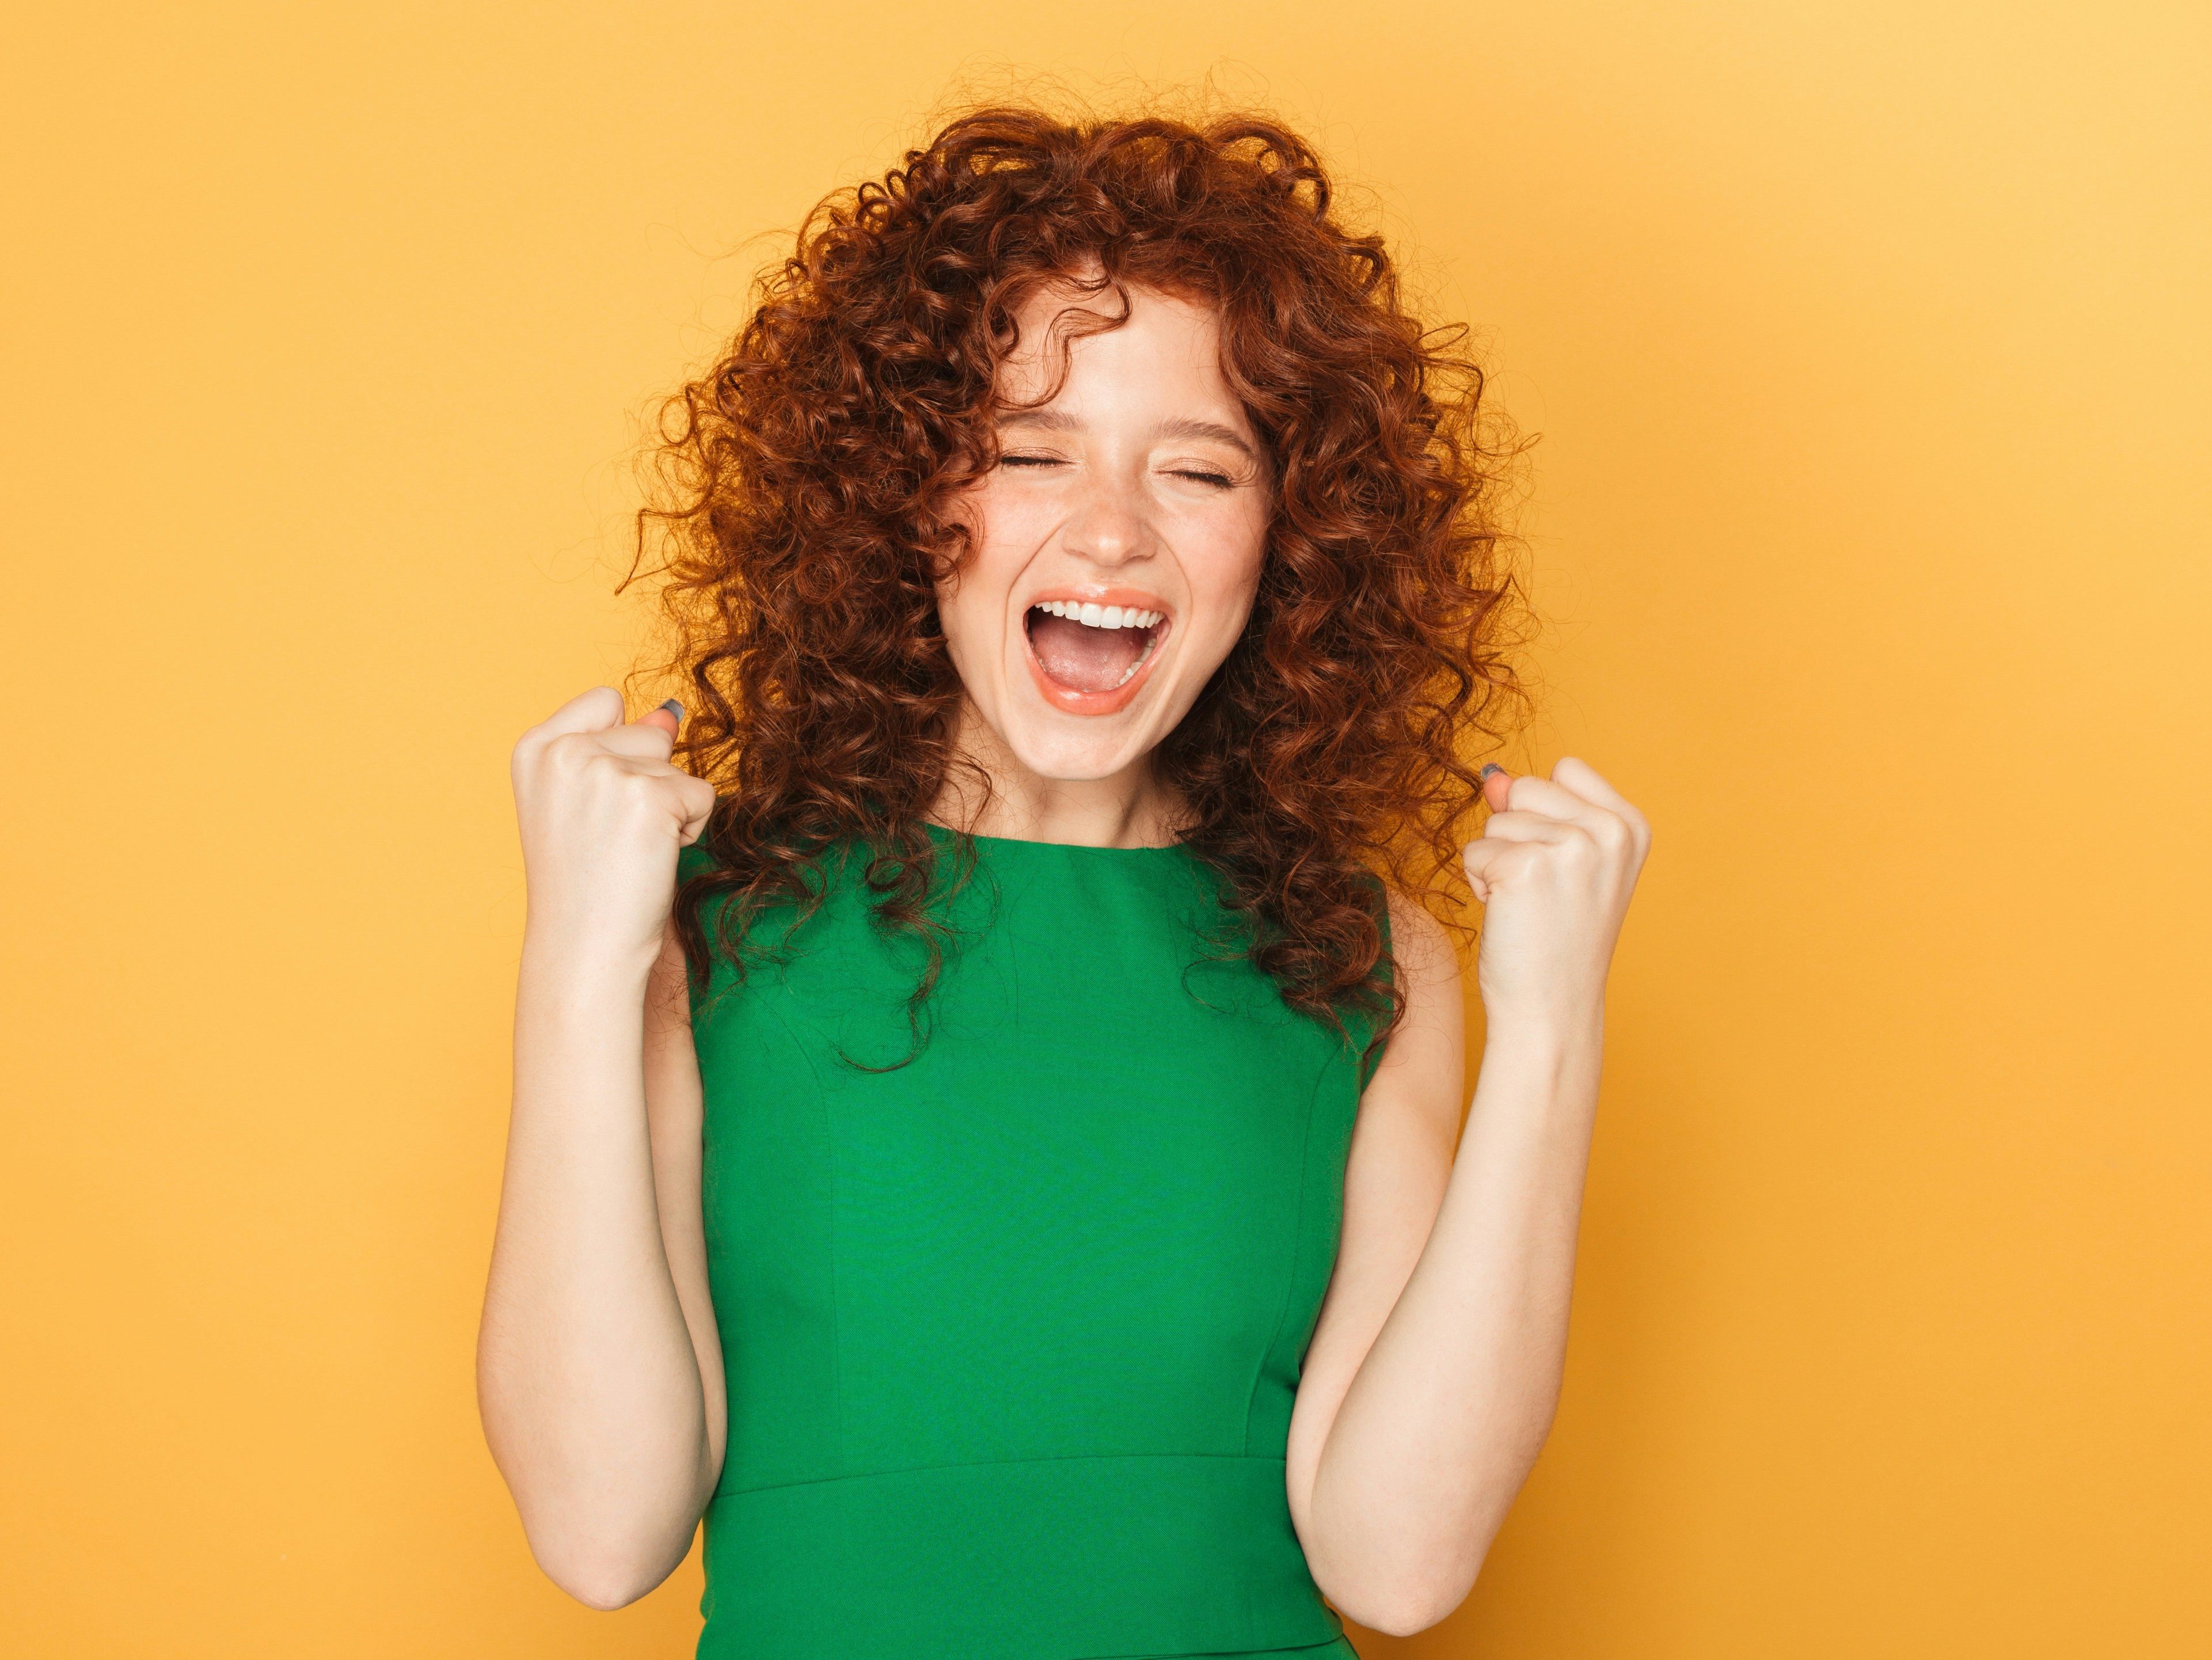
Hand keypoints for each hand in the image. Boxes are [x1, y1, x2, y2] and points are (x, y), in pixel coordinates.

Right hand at [510, 687, 717, 972]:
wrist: (584, 946)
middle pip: (650, 735)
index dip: (620, 749)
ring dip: (670, 810)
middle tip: (613, 838)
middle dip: (648, 783)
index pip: (605, 700)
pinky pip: (701, 796)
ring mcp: (605, 772)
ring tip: (629, 851)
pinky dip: (690, 830)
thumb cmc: (583, 883)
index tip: (597, 803)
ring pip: (677, 767)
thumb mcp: (585, 802)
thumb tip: (668, 714)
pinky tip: (651, 860)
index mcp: (535, 748)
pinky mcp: (649, 799)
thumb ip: (619, 749)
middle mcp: (563, 751)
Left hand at [1462, 758, 1651, 1022]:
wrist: (1552, 1010)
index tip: (1563, 864)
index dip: (1545, 812)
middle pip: (1524, 787)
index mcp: (1631, 826)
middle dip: (1515, 834)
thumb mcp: (1565, 864)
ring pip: (1494, 821)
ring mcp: (1571, 847)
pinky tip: (1510, 917)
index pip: (1565, 767)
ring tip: (1527, 907)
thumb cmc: (1557, 941)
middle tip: (1541, 890)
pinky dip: (1479, 885)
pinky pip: (1474, 852)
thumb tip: (1493, 776)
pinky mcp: (1526, 867)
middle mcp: (1609, 831)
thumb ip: (1538, 811)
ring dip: (1496, 863)